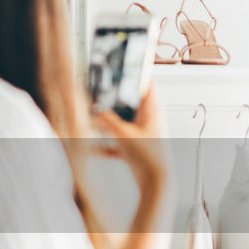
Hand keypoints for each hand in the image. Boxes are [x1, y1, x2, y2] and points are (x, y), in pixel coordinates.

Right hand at [93, 84, 171, 204]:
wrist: (156, 184)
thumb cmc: (148, 156)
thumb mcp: (123, 133)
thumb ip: (107, 120)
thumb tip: (95, 110)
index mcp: (152, 111)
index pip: (147, 84)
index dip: (137, 73)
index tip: (125, 64)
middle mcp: (149, 121)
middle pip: (131, 103)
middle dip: (115, 99)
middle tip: (101, 91)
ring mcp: (143, 136)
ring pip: (123, 123)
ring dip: (108, 122)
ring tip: (92, 119)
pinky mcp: (137, 150)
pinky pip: (119, 143)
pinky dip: (107, 145)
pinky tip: (93, 149)